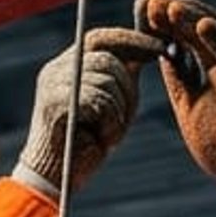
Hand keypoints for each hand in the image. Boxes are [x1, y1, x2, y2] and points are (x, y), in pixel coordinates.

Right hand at [13, 24, 161, 196]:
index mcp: (67, 65)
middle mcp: (56, 70)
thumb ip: (125, 74)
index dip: (133, 41)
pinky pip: (99, 102)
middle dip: (127, 87)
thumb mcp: (113, 101)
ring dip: (118, 111)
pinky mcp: (54, 105)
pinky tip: (99, 140)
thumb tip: (153, 47)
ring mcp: (52, 86)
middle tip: (123, 117)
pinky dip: (109, 124)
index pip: (101, 38)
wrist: (56, 178)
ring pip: (106, 80)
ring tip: (107, 133)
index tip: (163, 50)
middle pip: (107, 58)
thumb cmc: (88, 142)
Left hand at [140, 0, 215, 216]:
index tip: (149, 6)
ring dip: (196, 17)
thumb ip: (179, 76)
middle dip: (180, 11)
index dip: (173, 17)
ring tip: (171, 5)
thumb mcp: (190, 104)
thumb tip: (161, 49)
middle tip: (153, 0)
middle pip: (208, 28)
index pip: (196, 33)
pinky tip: (202, 25)